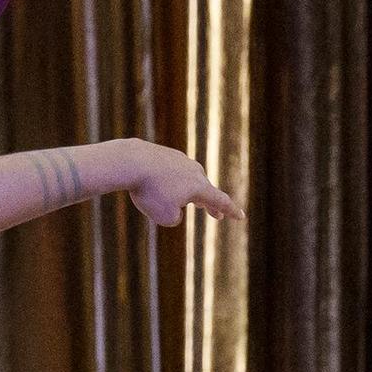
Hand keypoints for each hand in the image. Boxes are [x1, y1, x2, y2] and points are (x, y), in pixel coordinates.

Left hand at [126, 141, 243, 227]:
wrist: (131, 161)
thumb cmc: (149, 192)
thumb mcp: (164, 217)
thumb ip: (175, 217)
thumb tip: (174, 206)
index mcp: (199, 187)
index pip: (220, 201)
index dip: (231, 211)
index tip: (241, 217)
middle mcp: (194, 171)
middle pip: (205, 191)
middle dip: (209, 205)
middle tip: (217, 215)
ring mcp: (179, 160)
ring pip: (186, 181)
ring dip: (187, 193)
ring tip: (188, 200)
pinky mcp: (164, 154)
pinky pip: (168, 173)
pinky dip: (165, 182)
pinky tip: (154, 182)